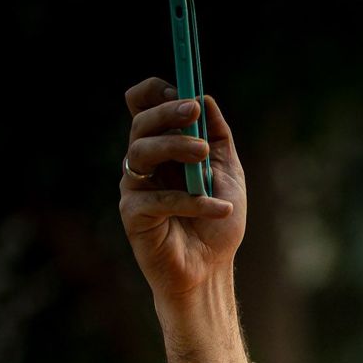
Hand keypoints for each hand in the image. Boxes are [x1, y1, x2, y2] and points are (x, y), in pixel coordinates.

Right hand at [117, 77, 244, 305]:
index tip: (183, 91)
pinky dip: (192, 201)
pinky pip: (157, 198)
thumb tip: (206, 99)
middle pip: (140, 125)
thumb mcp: (229, 174)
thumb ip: (219, 138)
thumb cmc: (217, 225)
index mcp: (164, 149)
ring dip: (174, 146)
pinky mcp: (133, 215)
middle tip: (193, 111)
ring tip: (204, 155)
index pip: (143, 108)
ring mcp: (135, 188)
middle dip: (167, 113)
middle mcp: (144, 164)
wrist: (212, 271)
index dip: (156, 94)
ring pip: (141, 153)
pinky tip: (219, 208)